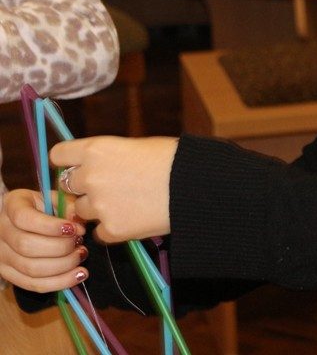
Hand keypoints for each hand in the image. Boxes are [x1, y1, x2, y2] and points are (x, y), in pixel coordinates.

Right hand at [0, 189, 87, 292]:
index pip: (24, 219)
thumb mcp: (55, 198)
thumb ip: (68, 206)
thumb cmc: (44, 208)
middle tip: (80, 243)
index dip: (52, 226)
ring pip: (30, 269)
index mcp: (12, 206)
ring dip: (63, 265)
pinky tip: (79, 274)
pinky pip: (33, 284)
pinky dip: (59, 282)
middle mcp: (1, 231)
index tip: (75, 229)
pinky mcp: (9, 273)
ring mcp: (1, 255)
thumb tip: (77, 221)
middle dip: (61, 247)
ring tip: (81, 255)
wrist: (22, 221)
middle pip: (27, 246)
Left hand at [50, 136, 177, 242]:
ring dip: (98, 209)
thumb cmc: (172, 160)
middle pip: (67, 185)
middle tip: (108, 188)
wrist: (196, 186)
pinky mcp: (112, 229)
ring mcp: (99, 205)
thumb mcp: (135, 146)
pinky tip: (134, 218)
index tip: (77, 167)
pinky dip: (113, 228)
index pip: (58, 155)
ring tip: (128, 203)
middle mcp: (90, 176)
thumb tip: (92, 167)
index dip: (68, 162)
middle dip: (83, 188)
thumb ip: (107, 157)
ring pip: (82, 210)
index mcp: (96, 149)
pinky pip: (100, 232)